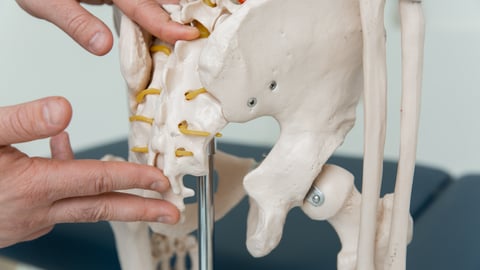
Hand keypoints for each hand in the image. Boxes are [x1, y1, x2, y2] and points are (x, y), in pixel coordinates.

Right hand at [0, 96, 179, 247]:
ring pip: (79, 207)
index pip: (98, 180)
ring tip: (125, 179)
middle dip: (141, 210)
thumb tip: (64, 110)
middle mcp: (36, 211)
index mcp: (33, 186)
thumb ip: (24, 122)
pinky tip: (60, 160)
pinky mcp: (20, 226)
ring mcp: (28, 223)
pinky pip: (57, 207)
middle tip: (171, 213)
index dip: (134, 178)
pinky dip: (69, 186)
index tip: (161, 181)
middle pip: (101, 208)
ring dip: (105, 194)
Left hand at [15, 0, 198, 55]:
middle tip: (224, 8)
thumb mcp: (46, 2)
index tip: (190, 36)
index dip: (166, 24)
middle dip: (190, 3)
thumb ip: (76, 22)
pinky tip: (183, 9)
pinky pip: (148, 2)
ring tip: (212, 9)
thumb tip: (103, 47)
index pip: (143, 8)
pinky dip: (166, 7)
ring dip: (184, 2)